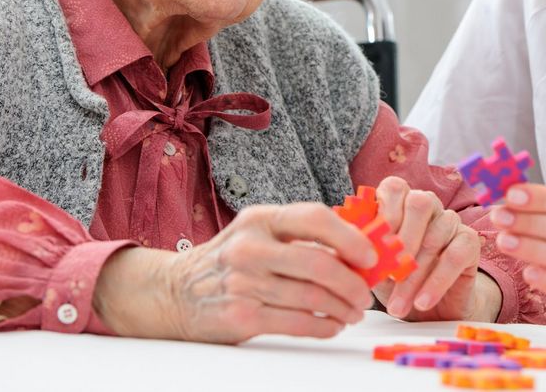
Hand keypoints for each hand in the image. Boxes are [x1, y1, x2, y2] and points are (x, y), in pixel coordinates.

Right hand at [93, 203, 376, 343]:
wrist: (175, 291)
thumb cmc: (231, 260)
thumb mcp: (258, 233)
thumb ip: (300, 236)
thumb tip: (359, 247)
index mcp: (260, 218)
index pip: (315, 218)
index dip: (350, 237)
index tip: (371, 255)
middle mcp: (250, 246)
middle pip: (319, 263)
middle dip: (352, 282)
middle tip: (366, 294)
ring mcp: (244, 282)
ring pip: (312, 297)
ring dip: (342, 308)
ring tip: (352, 312)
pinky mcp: (240, 315)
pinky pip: (297, 323)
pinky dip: (323, 326)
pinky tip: (331, 325)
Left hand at [371, 176, 495, 320]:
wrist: (430, 307)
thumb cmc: (395, 279)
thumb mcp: (374, 266)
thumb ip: (363, 251)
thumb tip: (346, 249)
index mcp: (400, 202)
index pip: (394, 187)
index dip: (384, 212)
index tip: (373, 245)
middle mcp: (428, 205)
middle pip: (420, 203)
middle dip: (403, 240)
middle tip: (389, 275)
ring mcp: (450, 221)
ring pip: (435, 237)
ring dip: (414, 275)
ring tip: (398, 306)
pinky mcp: (469, 241)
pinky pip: (455, 256)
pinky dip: (436, 282)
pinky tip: (422, 302)